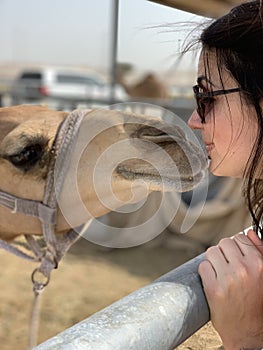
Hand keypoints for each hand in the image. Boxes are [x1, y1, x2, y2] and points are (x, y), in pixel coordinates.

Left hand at [199, 230, 262, 349]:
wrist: (249, 334)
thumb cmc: (257, 303)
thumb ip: (259, 251)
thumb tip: (249, 233)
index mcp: (258, 264)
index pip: (239, 238)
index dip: (234, 247)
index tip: (234, 257)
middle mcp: (243, 269)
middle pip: (223, 243)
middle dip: (223, 252)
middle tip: (226, 266)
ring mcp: (227, 279)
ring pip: (211, 252)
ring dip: (213, 261)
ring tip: (219, 273)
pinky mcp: (213, 289)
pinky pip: (202, 267)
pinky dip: (205, 273)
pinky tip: (213, 282)